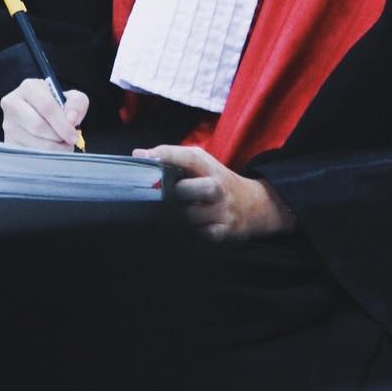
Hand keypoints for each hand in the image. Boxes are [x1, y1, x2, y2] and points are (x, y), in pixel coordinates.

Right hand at [0, 78, 87, 149]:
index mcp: (28, 87)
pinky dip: (44, 155)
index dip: (63, 123)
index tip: (74, 136)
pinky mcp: (8, 142)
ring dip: (53, 148)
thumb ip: (77, 104)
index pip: (46, 106)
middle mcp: (13, 104)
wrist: (42, 114)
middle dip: (58, 136)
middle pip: (37, 125)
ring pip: (33, 142)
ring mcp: (8, 124)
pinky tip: (52, 149)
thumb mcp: (72, 98)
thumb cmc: (58, 105)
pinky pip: (28, 154)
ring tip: (63, 145)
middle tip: (69, 141)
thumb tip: (71, 119)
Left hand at [132, 144, 295, 241]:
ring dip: (175, 218)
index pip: (188, 157)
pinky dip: (188, 234)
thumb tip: (137, 154)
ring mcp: (222, 210)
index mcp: (209, 167)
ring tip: (169, 216)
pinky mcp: (224, 232)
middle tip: (162, 199)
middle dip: (171, 195)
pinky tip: (183, 230)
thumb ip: (172, 158)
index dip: (165, 156)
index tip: (142, 158)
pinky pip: (199, 236)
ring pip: (189, 217)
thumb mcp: (201, 165)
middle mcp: (217, 187)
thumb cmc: (217, 182)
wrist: (253, 205)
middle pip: (186, 190)